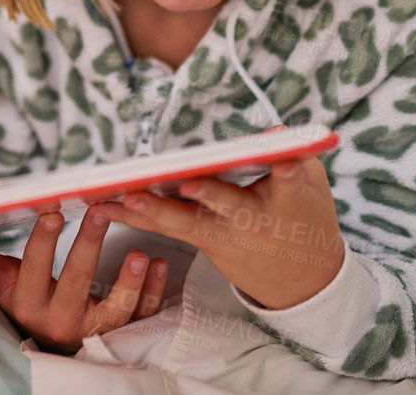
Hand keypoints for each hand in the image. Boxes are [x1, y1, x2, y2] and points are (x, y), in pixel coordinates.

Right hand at [0, 206, 169, 353]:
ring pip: (115, 310)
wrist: (53, 347)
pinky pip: (140, 316)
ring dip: (129, 282)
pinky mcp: (120, 334)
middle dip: (88, 246)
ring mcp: (94, 331)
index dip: (42, 242)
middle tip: (100, 210)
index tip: (51, 210)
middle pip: (76, 283)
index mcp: (29, 303)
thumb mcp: (2, 284)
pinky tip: (159, 265)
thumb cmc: (28, 304)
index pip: (34, 269)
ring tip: (141, 253)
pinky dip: (152, 292)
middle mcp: (61, 320)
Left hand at [105, 148, 344, 310]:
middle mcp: (253, 221)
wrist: (303, 282)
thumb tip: (274, 134)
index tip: (285, 162)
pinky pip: (164, 228)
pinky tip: (102, 205)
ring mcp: (224, 236)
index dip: (288, 173)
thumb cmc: (306, 217)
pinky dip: (134, 217)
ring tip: (122, 197)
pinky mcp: (201, 242)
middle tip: (186, 182)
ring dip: (152, 211)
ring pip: (184, 223)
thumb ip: (295, 156)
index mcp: (289, 202)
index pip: (291, 184)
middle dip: (208, 195)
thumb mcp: (313, 185)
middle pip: (229, 206)